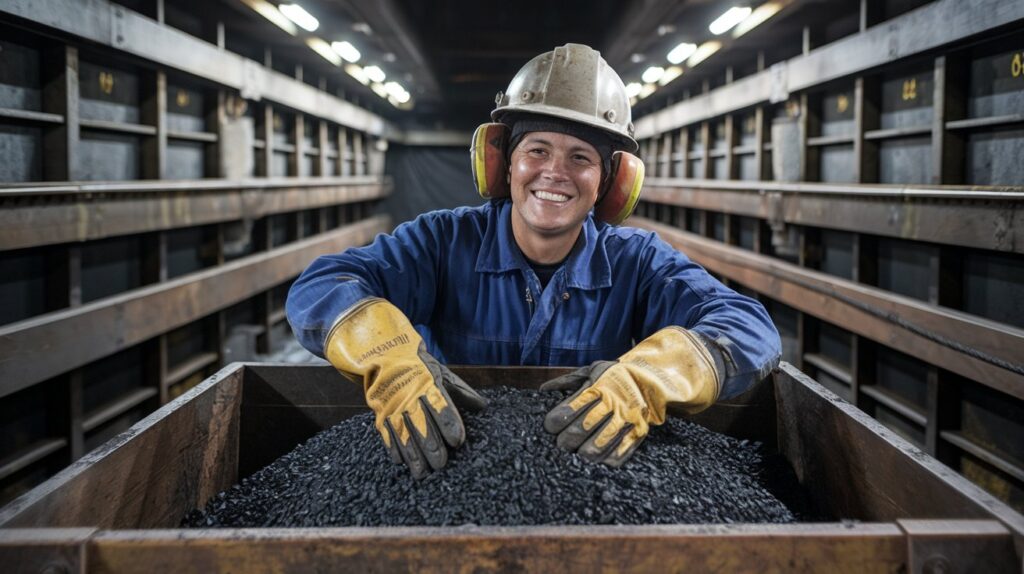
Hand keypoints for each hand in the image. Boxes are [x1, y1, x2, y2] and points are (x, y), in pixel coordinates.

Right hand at [325, 298, 486, 477]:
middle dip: (432, 446)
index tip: (458, 441)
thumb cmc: (419, 366)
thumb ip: (462, 392)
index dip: (449, 425)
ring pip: (404, 435)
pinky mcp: (380, 413)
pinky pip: (386, 434)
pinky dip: (393, 449)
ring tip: (422, 472)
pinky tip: (401, 462)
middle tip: (442, 464)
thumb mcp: (442, 373)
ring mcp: (392, 406)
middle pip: (422, 425)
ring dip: (413, 455)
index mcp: (428, 385)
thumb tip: (484, 406)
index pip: (441, 407)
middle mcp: (409, 397)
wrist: (382, 353)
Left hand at [540, 327, 719, 466]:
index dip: (555, 423)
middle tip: (561, 446)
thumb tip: (542, 390)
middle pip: (579, 430)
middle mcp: (610, 404)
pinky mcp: (638, 433)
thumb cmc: (616, 375)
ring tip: (577, 454)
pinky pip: (619, 454)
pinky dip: (605, 460)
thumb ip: (567, 381)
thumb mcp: (592, 370)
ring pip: (597, 446)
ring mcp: (625, 420)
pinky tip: (598, 461)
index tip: (550, 428)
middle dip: (565, 442)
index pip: (568, 410)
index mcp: (597, 388)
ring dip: (583, 454)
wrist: (653, 379)